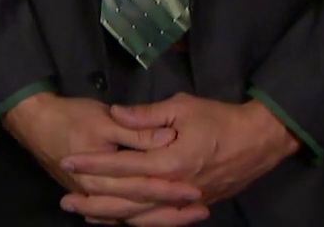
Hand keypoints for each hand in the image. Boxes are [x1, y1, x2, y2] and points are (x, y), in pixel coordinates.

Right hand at [1, 93, 198, 222]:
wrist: (34, 123)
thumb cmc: (70, 116)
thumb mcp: (104, 118)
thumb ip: (136, 130)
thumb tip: (166, 137)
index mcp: (103, 173)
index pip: (143, 184)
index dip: (171, 188)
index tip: (197, 189)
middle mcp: (99, 192)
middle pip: (140, 207)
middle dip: (172, 211)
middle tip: (202, 209)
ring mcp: (94, 197)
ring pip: (130, 216)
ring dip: (160, 218)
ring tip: (189, 217)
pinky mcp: (91, 196)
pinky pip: (117, 216)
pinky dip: (137, 220)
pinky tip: (155, 220)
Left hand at [60, 94, 299, 225]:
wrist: (258, 141)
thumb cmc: (220, 119)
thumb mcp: (183, 107)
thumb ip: (147, 115)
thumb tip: (116, 113)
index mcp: (170, 162)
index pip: (123, 166)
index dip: (94, 163)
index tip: (69, 160)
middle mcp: (173, 188)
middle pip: (125, 197)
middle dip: (93, 196)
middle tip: (65, 198)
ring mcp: (182, 201)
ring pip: (139, 215)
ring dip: (109, 215)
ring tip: (83, 212)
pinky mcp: (190, 206)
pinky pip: (157, 220)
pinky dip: (135, 222)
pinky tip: (117, 221)